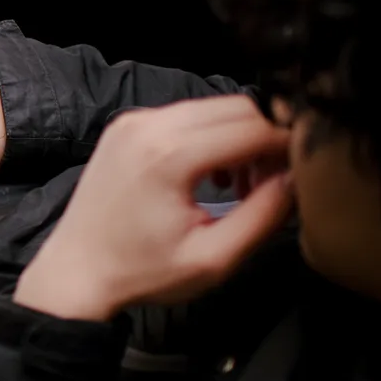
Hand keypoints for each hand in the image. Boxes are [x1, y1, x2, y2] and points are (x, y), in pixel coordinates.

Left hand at [14, 96, 292, 320]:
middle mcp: (148, 125)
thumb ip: (264, 215)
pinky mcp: (125, 126)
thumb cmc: (141, 272)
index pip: (255, 126)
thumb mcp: (213, 258)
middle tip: (273, 183)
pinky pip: (184, 116)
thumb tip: (297, 180)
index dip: (290, 146)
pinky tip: (213, 176)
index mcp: (169, 154)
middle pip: (238, 107)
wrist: (74, 272)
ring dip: (240, 137)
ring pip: (212, 108)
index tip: (305, 173)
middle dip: (267, 139)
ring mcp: (132, 121)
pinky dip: (210, 136)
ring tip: (242, 187)